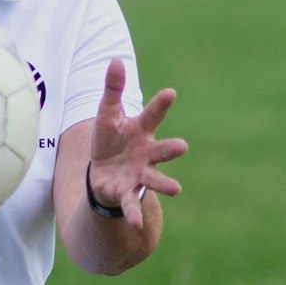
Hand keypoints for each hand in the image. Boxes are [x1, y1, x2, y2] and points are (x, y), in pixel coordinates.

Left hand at [87, 58, 185, 229]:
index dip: (161, 104)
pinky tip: (134, 225)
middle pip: (161, 150)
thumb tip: (115, 60)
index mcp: (142, 131)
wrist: (102, 173)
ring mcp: (139, 174)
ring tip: (176, 189)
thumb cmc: (109, 140)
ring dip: (165, 185)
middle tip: (183, 146)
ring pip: (154, 179)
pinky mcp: (126, 192)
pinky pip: (131, 203)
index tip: (170, 93)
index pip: (152, 115)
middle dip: (171, 149)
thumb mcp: (106, 113)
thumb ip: (113, 89)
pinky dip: (133, 214)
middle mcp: (147, 153)